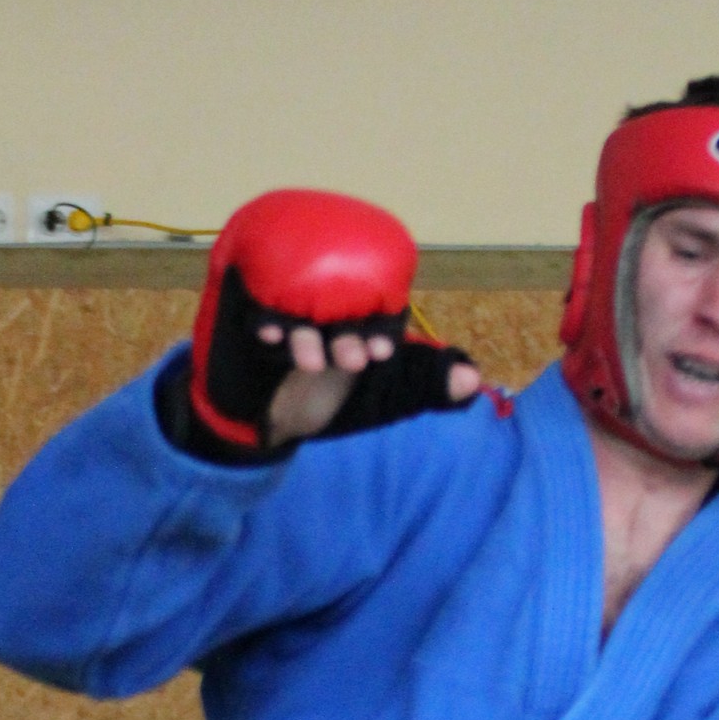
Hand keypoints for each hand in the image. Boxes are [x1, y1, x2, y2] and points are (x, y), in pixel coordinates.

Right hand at [265, 323, 484, 444]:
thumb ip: (423, 386)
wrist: (267, 419)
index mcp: (359, 312)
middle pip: (336, 300)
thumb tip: (471, 379)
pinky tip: (266, 334)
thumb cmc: (328, 400)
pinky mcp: (248, 311)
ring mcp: (284, 304)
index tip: (381, 352)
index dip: (379, 325)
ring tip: (311, 361)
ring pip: (297, 301)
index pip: (375, 303)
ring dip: (304, 329)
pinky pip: (254, 303)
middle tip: (353, 361)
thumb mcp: (383, 398)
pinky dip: (262, 317)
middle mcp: (324, 302)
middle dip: (344, 330)